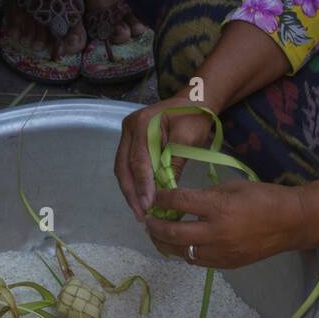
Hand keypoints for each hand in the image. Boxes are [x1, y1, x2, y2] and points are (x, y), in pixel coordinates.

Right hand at [115, 93, 218, 220]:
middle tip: (141, 215)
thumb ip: (174, 164)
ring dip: (130, 192)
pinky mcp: (131, 142)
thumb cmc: (194, 118)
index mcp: (142, 123)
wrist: (195, 102)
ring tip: (140, 212)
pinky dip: (134, 184)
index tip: (147, 206)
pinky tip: (140, 199)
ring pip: (122, 169)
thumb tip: (164, 193)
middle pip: (124, 167)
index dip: (142, 185)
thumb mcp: (188, 140)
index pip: (138, 160)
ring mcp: (127, 135)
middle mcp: (129, 128)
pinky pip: (128, 167)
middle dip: (131, 194)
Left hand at [143, 180, 318, 268]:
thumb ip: (206, 195)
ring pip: (181, 252)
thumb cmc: (264, 198)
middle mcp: (215, 233)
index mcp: (218, 208)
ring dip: (165, 244)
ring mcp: (220, 253)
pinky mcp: (225, 264)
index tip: (155, 197)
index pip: (179, 203)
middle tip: (147, 221)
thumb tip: (183, 201)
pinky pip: (196, 260)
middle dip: (155, 227)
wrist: (290, 223)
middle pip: (173, 234)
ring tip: (158, 235)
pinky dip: (184, 252)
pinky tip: (180, 244)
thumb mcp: (233, 187)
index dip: (162, 199)